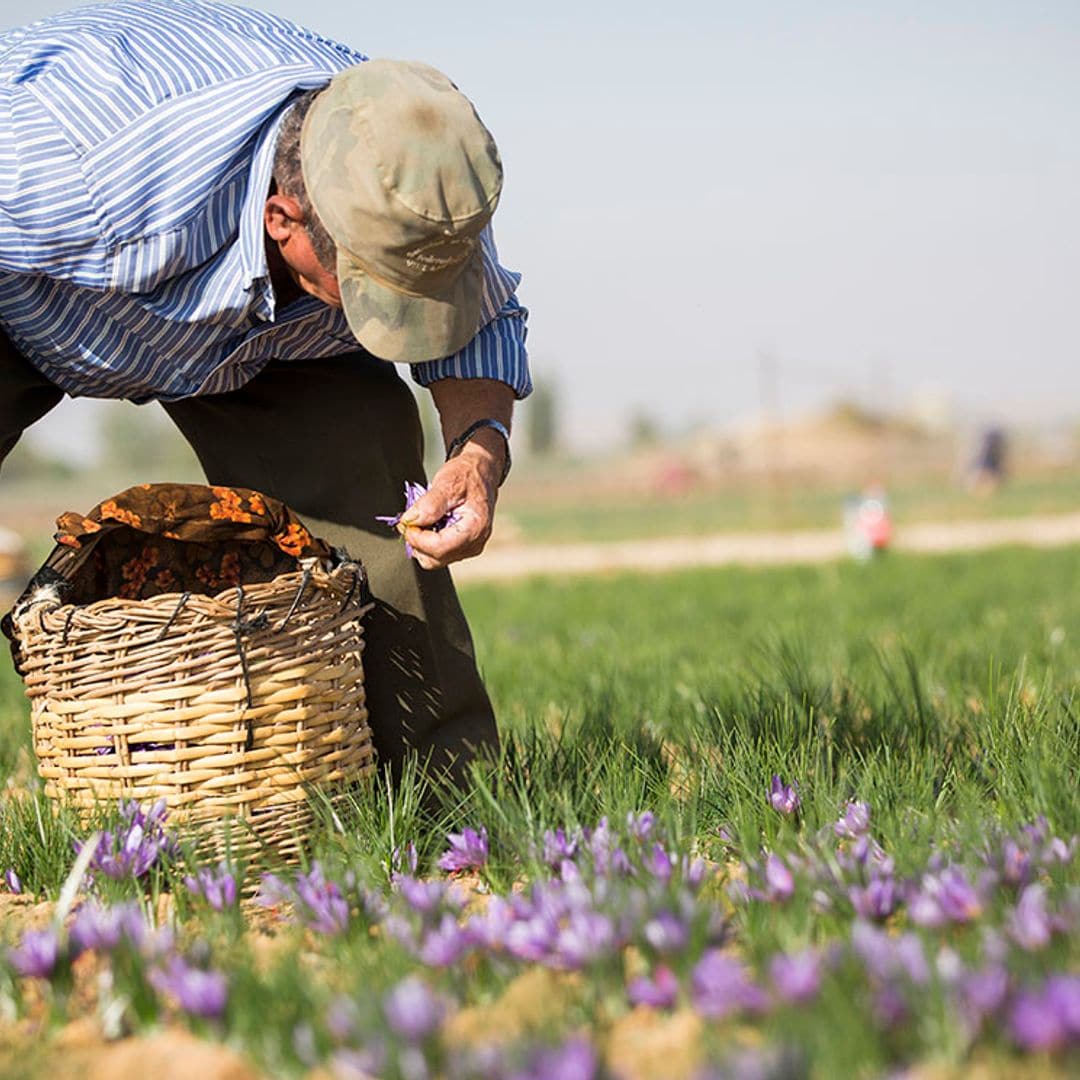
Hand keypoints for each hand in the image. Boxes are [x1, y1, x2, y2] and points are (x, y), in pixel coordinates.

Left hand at [400, 431, 504, 569]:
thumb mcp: (447, 482)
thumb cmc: (467, 475)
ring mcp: (470, 547)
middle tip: (411, 519)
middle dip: (417, 541)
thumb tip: (410, 521)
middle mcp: (475, 542)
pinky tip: (431, 524)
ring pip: (434, 559)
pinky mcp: (464, 548)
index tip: (406, 522)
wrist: (481, 473)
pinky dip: (428, 542)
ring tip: (423, 519)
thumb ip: (429, 504)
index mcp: (475, 527)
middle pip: (435, 558)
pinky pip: (439, 554)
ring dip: (422, 542)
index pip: (438, 547)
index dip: (416, 537)